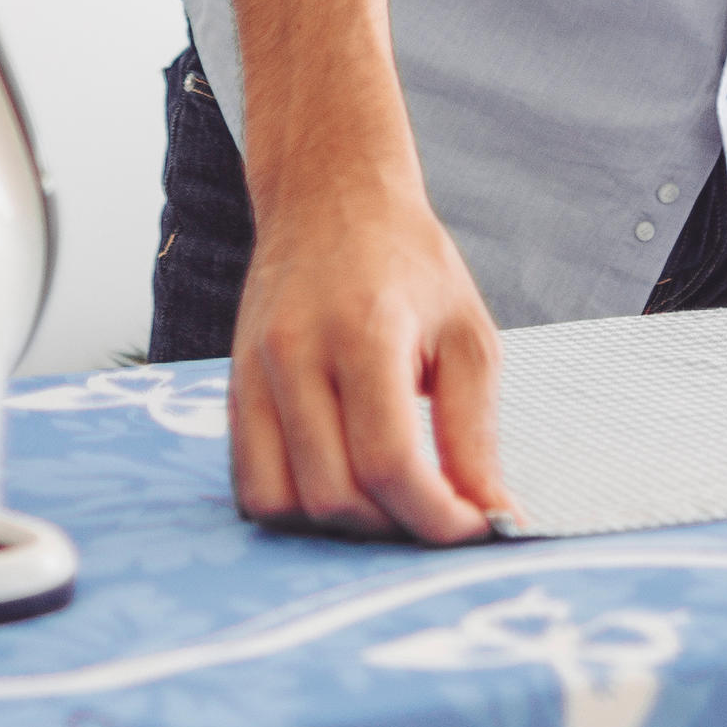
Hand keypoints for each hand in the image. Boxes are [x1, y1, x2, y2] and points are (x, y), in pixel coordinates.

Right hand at [230, 163, 513, 542]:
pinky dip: (297, 509)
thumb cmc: (410, 265)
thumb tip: (494, 522)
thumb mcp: (468, 336)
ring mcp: (252, 375)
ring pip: (280, 504)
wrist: (328, 197)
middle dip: (396, 528)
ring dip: (341, 528)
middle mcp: (294, 355)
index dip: (437, 517)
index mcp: (364, 332)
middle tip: (439, 514)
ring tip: (389, 503)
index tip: (475, 527)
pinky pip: (250, 485)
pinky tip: (344, 485)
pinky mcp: (232, 391)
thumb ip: (475, 434)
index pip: (389, 462)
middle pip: (334, 494)